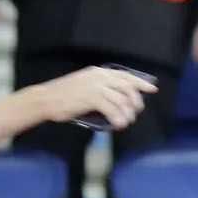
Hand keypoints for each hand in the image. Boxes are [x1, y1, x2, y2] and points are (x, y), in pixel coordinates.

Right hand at [37, 65, 157, 129]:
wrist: (46, 99)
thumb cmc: (62, 95)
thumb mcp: (83, 85)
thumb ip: (99, 88)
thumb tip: (114, 99)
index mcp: (98, 72)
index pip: (125, 75)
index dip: (140, 83)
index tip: (152, 89)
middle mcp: (100, 77)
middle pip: (127, 87)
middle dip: (136, 101)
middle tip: (136, 112)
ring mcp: (96, 87)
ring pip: (121, 100)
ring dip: (127, 114)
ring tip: (125, 122)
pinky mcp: (92, 98)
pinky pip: (112, 109)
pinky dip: (118, 118)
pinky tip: (118, 125)